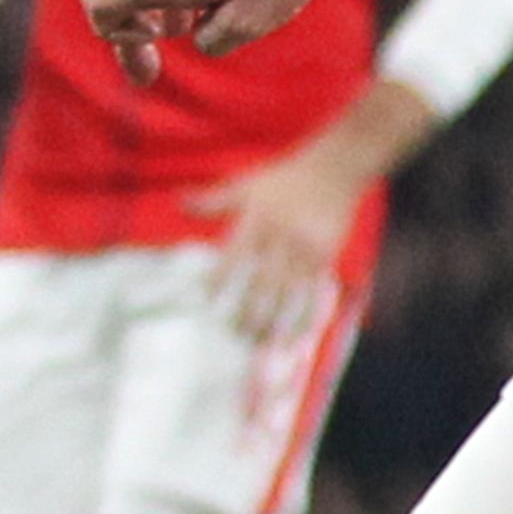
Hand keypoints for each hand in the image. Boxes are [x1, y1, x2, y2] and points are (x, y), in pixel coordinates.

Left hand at [187, 143, 369, 342]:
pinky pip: (315, 291)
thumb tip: (178, 201)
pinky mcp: (327, 256)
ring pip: (290, 293)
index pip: (234, 257)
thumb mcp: (247, 185)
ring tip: (264, 343)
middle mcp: (281, 237)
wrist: (334, 170)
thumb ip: (213, 199)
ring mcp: (306, 249)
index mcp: (257, 220)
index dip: (219, 280)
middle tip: (238, 334)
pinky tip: (298, 332)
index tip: (207, 302)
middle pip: (264, 283)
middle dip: (251, 312)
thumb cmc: (284, 179)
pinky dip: (306, 314)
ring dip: (277, 320)